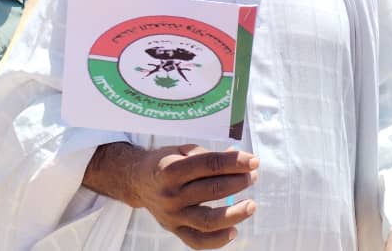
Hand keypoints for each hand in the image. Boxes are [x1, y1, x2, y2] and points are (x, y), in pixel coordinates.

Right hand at [132, 144, 257, 248]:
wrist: (137, 181)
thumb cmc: (165, 162)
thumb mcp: (180, 150)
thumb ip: (207, 156)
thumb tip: (238, 160)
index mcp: (171, 169)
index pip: (210, 165)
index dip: (235, 162)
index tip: (254, 161)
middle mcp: (171, 194)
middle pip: (212, 190)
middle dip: (238, 182)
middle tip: (252, 176)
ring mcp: (172, 215)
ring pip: (208, 220)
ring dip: (234, 213)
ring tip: (251, 205)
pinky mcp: (174, 229)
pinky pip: (197, 241)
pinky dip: (217, 240)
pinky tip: (233, 231)